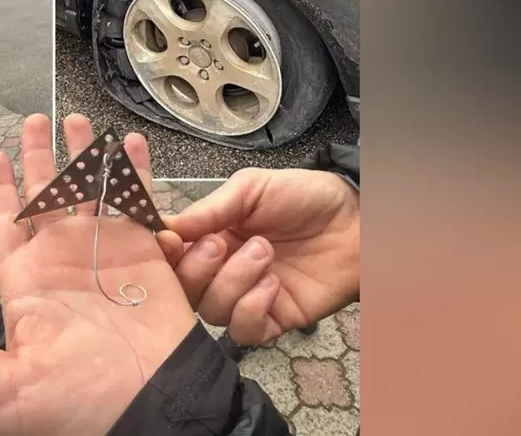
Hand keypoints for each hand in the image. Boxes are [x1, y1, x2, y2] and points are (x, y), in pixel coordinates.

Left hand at [0, 114, 195, 435]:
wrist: (148, 408)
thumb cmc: (75, 407)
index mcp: (27, 284)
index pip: (8, 224)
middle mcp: (64, 261)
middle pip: (46, 195)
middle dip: (38, 158)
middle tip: (34, 123)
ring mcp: (107, 253)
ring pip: (89, 189)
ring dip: (83, 154)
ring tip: (76, 122)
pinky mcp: (145, 252)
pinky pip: (136, 200)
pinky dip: (132, 169)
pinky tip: (126, 144)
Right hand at [165, 167, 359, 344]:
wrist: (356, 219)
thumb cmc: (304, 197)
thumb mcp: (252, 188)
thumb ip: (210, 208)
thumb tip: (164, 227)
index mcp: (210, 237)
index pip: (171, 257)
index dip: (163, 255)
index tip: (168, 241)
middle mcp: (222, 271)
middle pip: (184, 291)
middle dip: (197, 269)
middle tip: (222, 244)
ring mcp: (246, 298)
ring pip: (211, 311)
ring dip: (233, 282)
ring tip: (265, 253)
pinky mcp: (272, 320)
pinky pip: (243, 332)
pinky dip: (252, 308)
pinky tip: (273, 284)